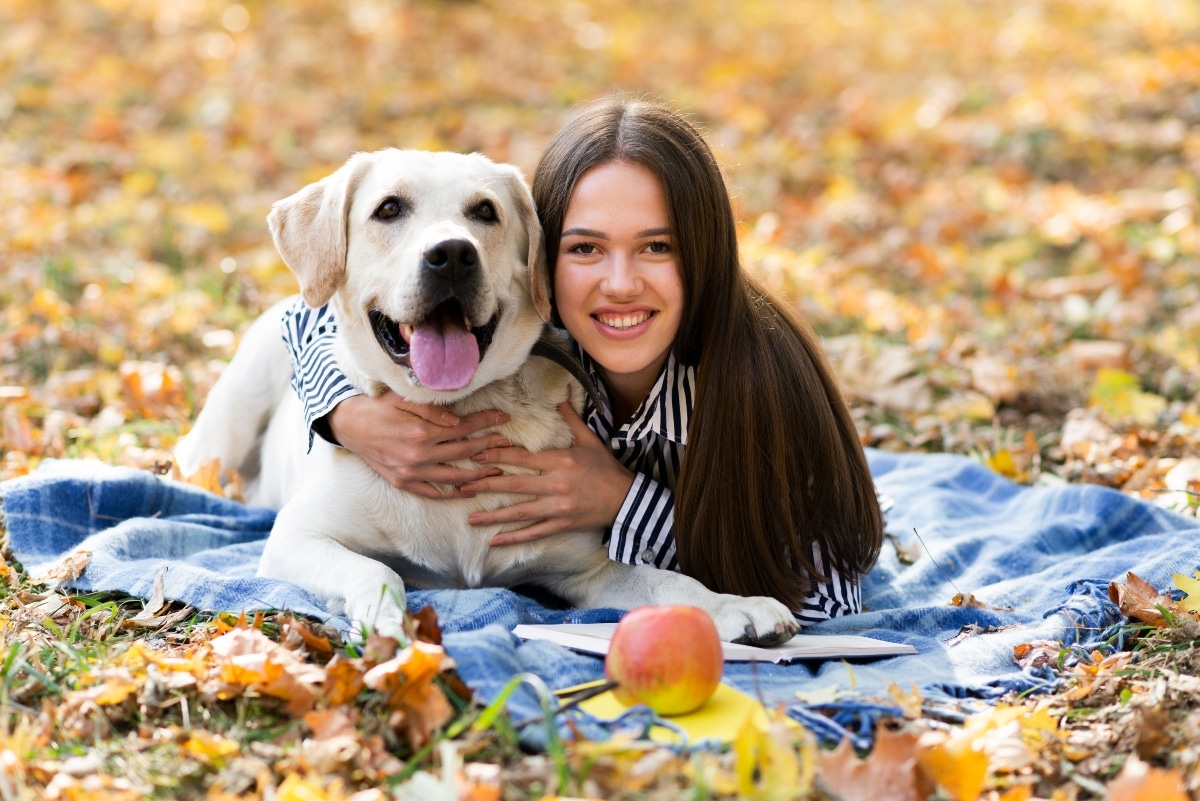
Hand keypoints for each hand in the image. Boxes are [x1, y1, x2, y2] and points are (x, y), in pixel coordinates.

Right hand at [326, 392, 511, 498]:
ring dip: (478, 473)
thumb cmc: (377, 407)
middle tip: (509, 444)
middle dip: (490, 446)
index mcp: (422, 431)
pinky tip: (468, 489)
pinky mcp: (403, 482)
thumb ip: (432, 411)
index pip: (465, 428)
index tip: (504, 418)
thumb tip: (458, 422)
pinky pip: (433, 492)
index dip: (487, 422)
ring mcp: (411, 472)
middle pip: (464, 452)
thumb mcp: (403, 399)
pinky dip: (452, 493)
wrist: (348, 425)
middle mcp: (419, 455)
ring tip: (497, 469)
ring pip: (454, 476)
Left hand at [462, 394, 634, 544]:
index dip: (497, 457)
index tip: (476, 456)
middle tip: (462, 486)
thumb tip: (563, 391)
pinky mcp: (562, 524)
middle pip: (515, 486)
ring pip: (520, 512)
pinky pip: (534, 532)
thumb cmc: (607, 468)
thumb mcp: (590, 439)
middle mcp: (556, 485)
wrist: (627, 499)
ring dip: (493, 516)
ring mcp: (558, 508)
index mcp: (560, 461)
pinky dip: (515, 538)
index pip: (522, 459)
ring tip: (470, 519)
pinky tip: (495, 541)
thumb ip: (571, 418)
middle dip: (486, 486)